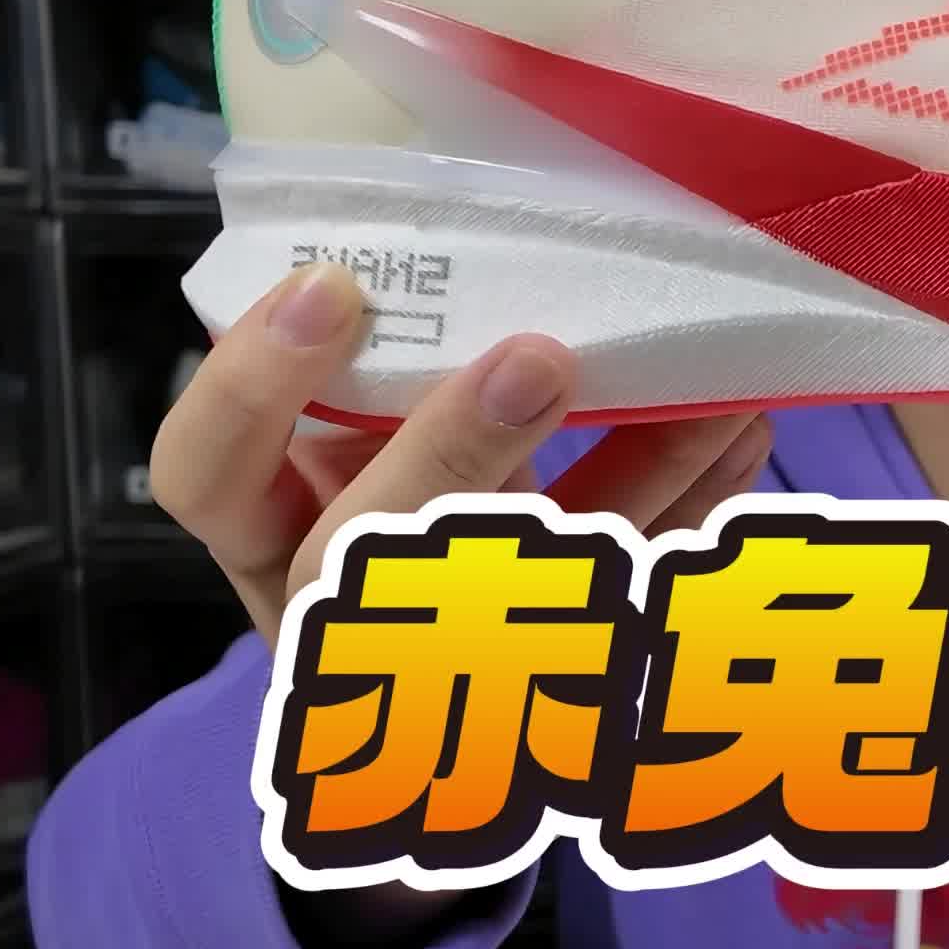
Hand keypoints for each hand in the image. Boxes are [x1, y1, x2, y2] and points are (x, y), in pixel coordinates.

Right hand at [151, 260, 769, 650]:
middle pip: (360, 557)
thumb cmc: (382, 516)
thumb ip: (367, 365)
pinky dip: (694, 510)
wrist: (451, 721)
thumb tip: (458, 226)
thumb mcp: (338, 443)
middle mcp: (340, 610)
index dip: (250, 391)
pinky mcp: (566, 686)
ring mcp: (454, 661)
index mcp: (265, 533)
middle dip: (447, 455)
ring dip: (630, 475)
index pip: (203, 476)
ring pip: (531, 587)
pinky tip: (745, 433)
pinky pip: (636, 599)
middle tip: (536, 357)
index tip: (331, 286)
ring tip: (711, 390)